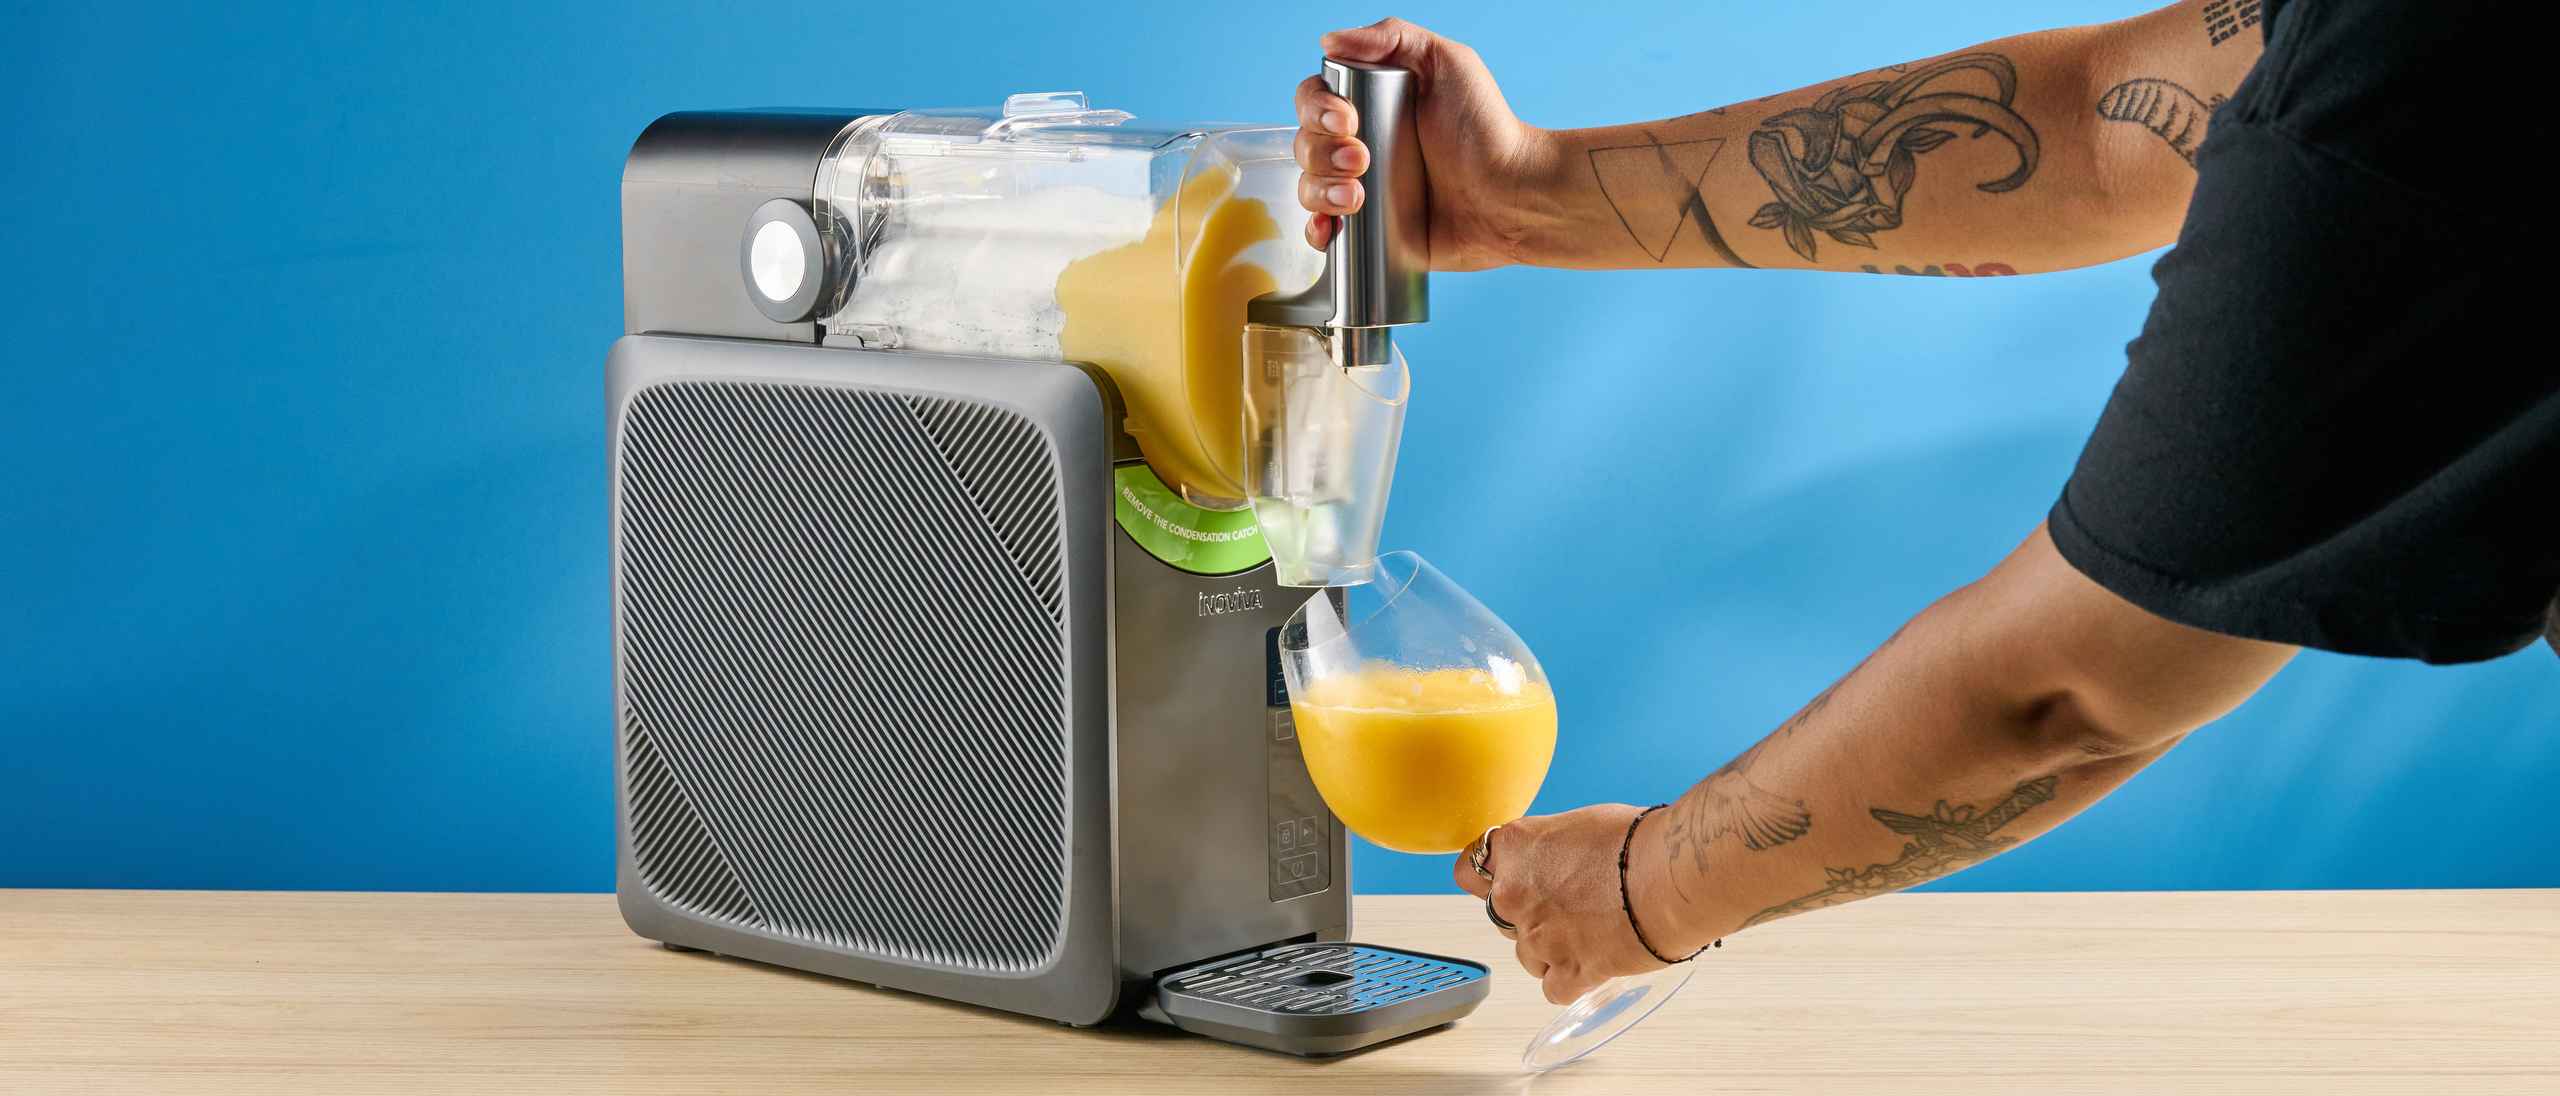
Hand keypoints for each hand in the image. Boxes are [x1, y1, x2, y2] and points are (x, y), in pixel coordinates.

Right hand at [1293, 18, 1553, 270]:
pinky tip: (1331, 229)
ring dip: (1319, 190)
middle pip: (1306, 143)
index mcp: (1372, 104)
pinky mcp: (1371, 231)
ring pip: (1307, 186)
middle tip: (1361, 160)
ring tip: (1357, 197)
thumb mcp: (1447, 62)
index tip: (1347, 120)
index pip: (1315, 99)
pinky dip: (1317, 230)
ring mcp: (1363, 189)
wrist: (1512, 196)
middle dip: (1322, 152)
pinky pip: (1323, 231)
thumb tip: (1328, 42)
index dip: (1317, 109)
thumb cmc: (1489, 129)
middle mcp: (1362, 145)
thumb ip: (1392, 37)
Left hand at [1456, 804, 1670, 1003]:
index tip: (1511, 880)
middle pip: (1500, 915)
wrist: (1672, 876)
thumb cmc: (1639, 841)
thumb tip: (1553, 860)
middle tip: (1570, 905)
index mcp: (1514, 848)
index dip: (1494, 876)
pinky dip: (1572, 980)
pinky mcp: (1564, 971)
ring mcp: (1535, 936)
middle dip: (1529, 914)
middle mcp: (1513, 892)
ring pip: (1526, 955)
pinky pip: (1553, 987)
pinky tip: (1597, 962)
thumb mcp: (1579, 823)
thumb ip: (1549, 847)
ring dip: (1552, 949)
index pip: (1471, 868)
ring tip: (1594, 931)